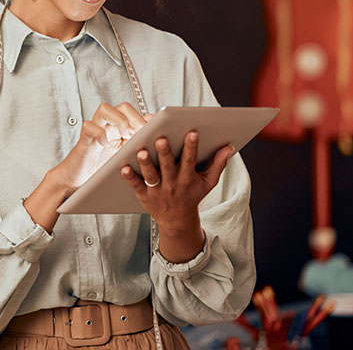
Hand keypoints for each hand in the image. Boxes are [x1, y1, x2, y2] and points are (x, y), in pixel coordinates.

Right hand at [54, 102, 151, 192]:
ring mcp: (96, 130)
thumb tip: (159, 136)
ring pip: (105, 109)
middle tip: (141, 132)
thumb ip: (139, 146)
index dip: (146, 119)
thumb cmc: (103, 171)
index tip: (157, 131)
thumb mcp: (126, 159)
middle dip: (135, 118)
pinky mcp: (84, 139)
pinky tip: (105, 143)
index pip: (137, 114)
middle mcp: (109, 126)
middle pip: (123, 107)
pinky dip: (98, 132)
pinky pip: (89, 126)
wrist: (80, 182)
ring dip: (118, 119)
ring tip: (124, 134)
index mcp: (122, 130)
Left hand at [121, 131, 233, 260]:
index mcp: (188, 178)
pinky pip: (136, 186)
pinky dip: (130, 177)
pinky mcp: (144, 195)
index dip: (192, 146)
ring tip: (141, 151)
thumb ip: (218, 164)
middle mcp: (173, 183)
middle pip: (168, 166)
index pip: (191, 160)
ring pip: (151, 175)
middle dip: (165, 152)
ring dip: (146, 164)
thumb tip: (229, 147)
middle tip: (161, 138)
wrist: (178, 221)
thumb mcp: (208, 182)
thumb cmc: (192, 195)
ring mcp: (158, 190)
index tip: (192, 132)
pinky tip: (123, 167)